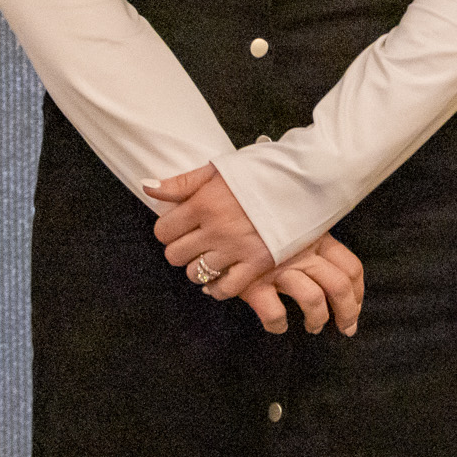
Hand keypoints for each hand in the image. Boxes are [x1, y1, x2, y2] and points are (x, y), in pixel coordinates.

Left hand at [149, 163, 271, 302]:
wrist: (309, 177)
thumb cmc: (265, 169)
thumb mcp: (220, 168)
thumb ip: (182, 182)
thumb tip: (147, 188)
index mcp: (203, 203)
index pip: (163, 231)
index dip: (170, 229)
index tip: (183, 226)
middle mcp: (216, 229)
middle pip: (175, 255)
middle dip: (182, 249)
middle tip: (197, 241)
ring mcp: (237, 249)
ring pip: (196, 273)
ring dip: (200, 267)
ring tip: (212, 256)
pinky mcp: (259, 263)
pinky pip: (226, 289)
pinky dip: (218, 288)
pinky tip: (221, 277)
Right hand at [239, 233, 365, 335]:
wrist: (215, 223)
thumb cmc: (258, 230)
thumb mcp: (291, 230)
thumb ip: (312, 246)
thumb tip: (338, 280)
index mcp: (316, 238)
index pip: (350, 266)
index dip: (358, 292)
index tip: (356, 307)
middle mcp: (301, 253)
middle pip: (339, 285)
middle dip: (348, 313)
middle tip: (347, 329)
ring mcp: (277, 267)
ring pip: (314, 299)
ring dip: (318, 319)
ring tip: (313, 327)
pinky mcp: (252, 283)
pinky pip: (274, 313)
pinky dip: (278, 324)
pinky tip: (278, 326)